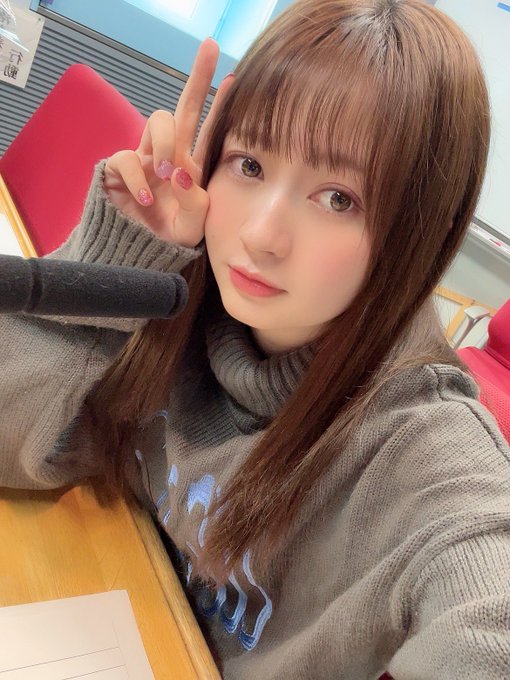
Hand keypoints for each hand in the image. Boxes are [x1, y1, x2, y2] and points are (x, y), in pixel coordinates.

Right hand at [103, 39, 233, 247]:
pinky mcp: (119, 169)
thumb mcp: (193, 224)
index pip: (208, 130)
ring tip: (166, 174)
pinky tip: (147, 198)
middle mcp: (169, 155)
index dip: (220, 105)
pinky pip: (126, 157)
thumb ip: (195, 201)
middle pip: (182, 108)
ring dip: (165, 144)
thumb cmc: (171, 235)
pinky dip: (138, 178)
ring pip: (156, 123)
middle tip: (210, 49)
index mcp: (191, 166)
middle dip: (197, 78)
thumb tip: (183, 172)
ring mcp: (144, 159)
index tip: (235, 78)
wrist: (141, 252)